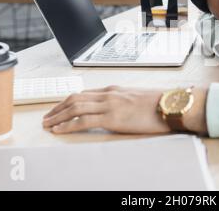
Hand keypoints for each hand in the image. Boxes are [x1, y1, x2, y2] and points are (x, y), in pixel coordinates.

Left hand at [42, 86, 207, 134]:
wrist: (171, 105)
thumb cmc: (158, 104)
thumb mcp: (137, 98)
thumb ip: (123, 101)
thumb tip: (116, 109)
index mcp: (114, 89)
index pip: (84, 93)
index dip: (68, 101)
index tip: (59, 108)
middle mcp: (108, 94)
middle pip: (75, 98)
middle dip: (57, 108)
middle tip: (46, 117)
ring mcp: (109, 104)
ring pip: (75, 107)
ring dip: (58, 116)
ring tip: (47, 124)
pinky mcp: (112, 117)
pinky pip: (83, 120)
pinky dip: (67, 125)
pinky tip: (59, 129)